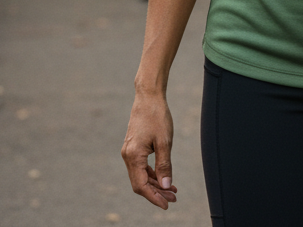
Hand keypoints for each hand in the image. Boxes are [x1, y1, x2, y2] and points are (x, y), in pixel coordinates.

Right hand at [122, 92, 177, 208]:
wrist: (148, 96)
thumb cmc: (157, 116)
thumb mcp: (165, 141)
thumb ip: (164, 165)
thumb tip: (166, 186)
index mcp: (133, 156)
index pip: (141, 186)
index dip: (154, 197)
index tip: (167, 204)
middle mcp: (128, 156)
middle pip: (140, 183)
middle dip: (157, 192)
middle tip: (174, 197)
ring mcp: (129, 151)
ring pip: (140, 175)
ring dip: (155, 184)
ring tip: (172, 190)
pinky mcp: (133, 147)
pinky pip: (141, 166)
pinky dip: (152, 173)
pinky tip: (164, 176)